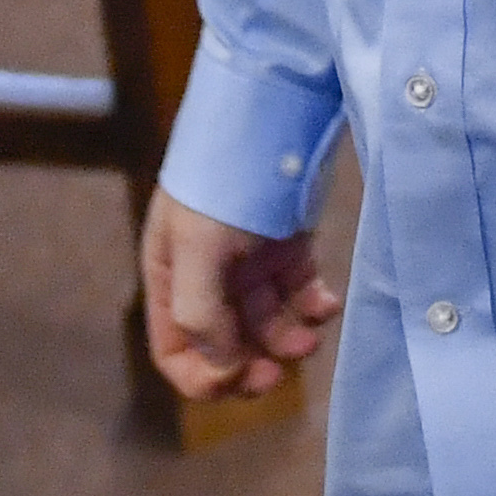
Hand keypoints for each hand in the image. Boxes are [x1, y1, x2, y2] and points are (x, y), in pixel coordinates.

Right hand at [137, 187, 338, 402]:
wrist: (275, 116)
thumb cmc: (224, 181)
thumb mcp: (197, 248)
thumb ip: (200, 312)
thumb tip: (221, 366)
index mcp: (170, 276)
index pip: (176, 350)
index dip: (203, 377)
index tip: (238, 379)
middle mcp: (206, 275)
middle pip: (223, 345)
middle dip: (249, 365)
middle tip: (275, 374)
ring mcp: (248, 261)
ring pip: (266, 325)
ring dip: (286, 340)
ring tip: (309, 338)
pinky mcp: (287, 246)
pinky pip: (299, 294)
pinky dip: (312, 308)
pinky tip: (325, 306)